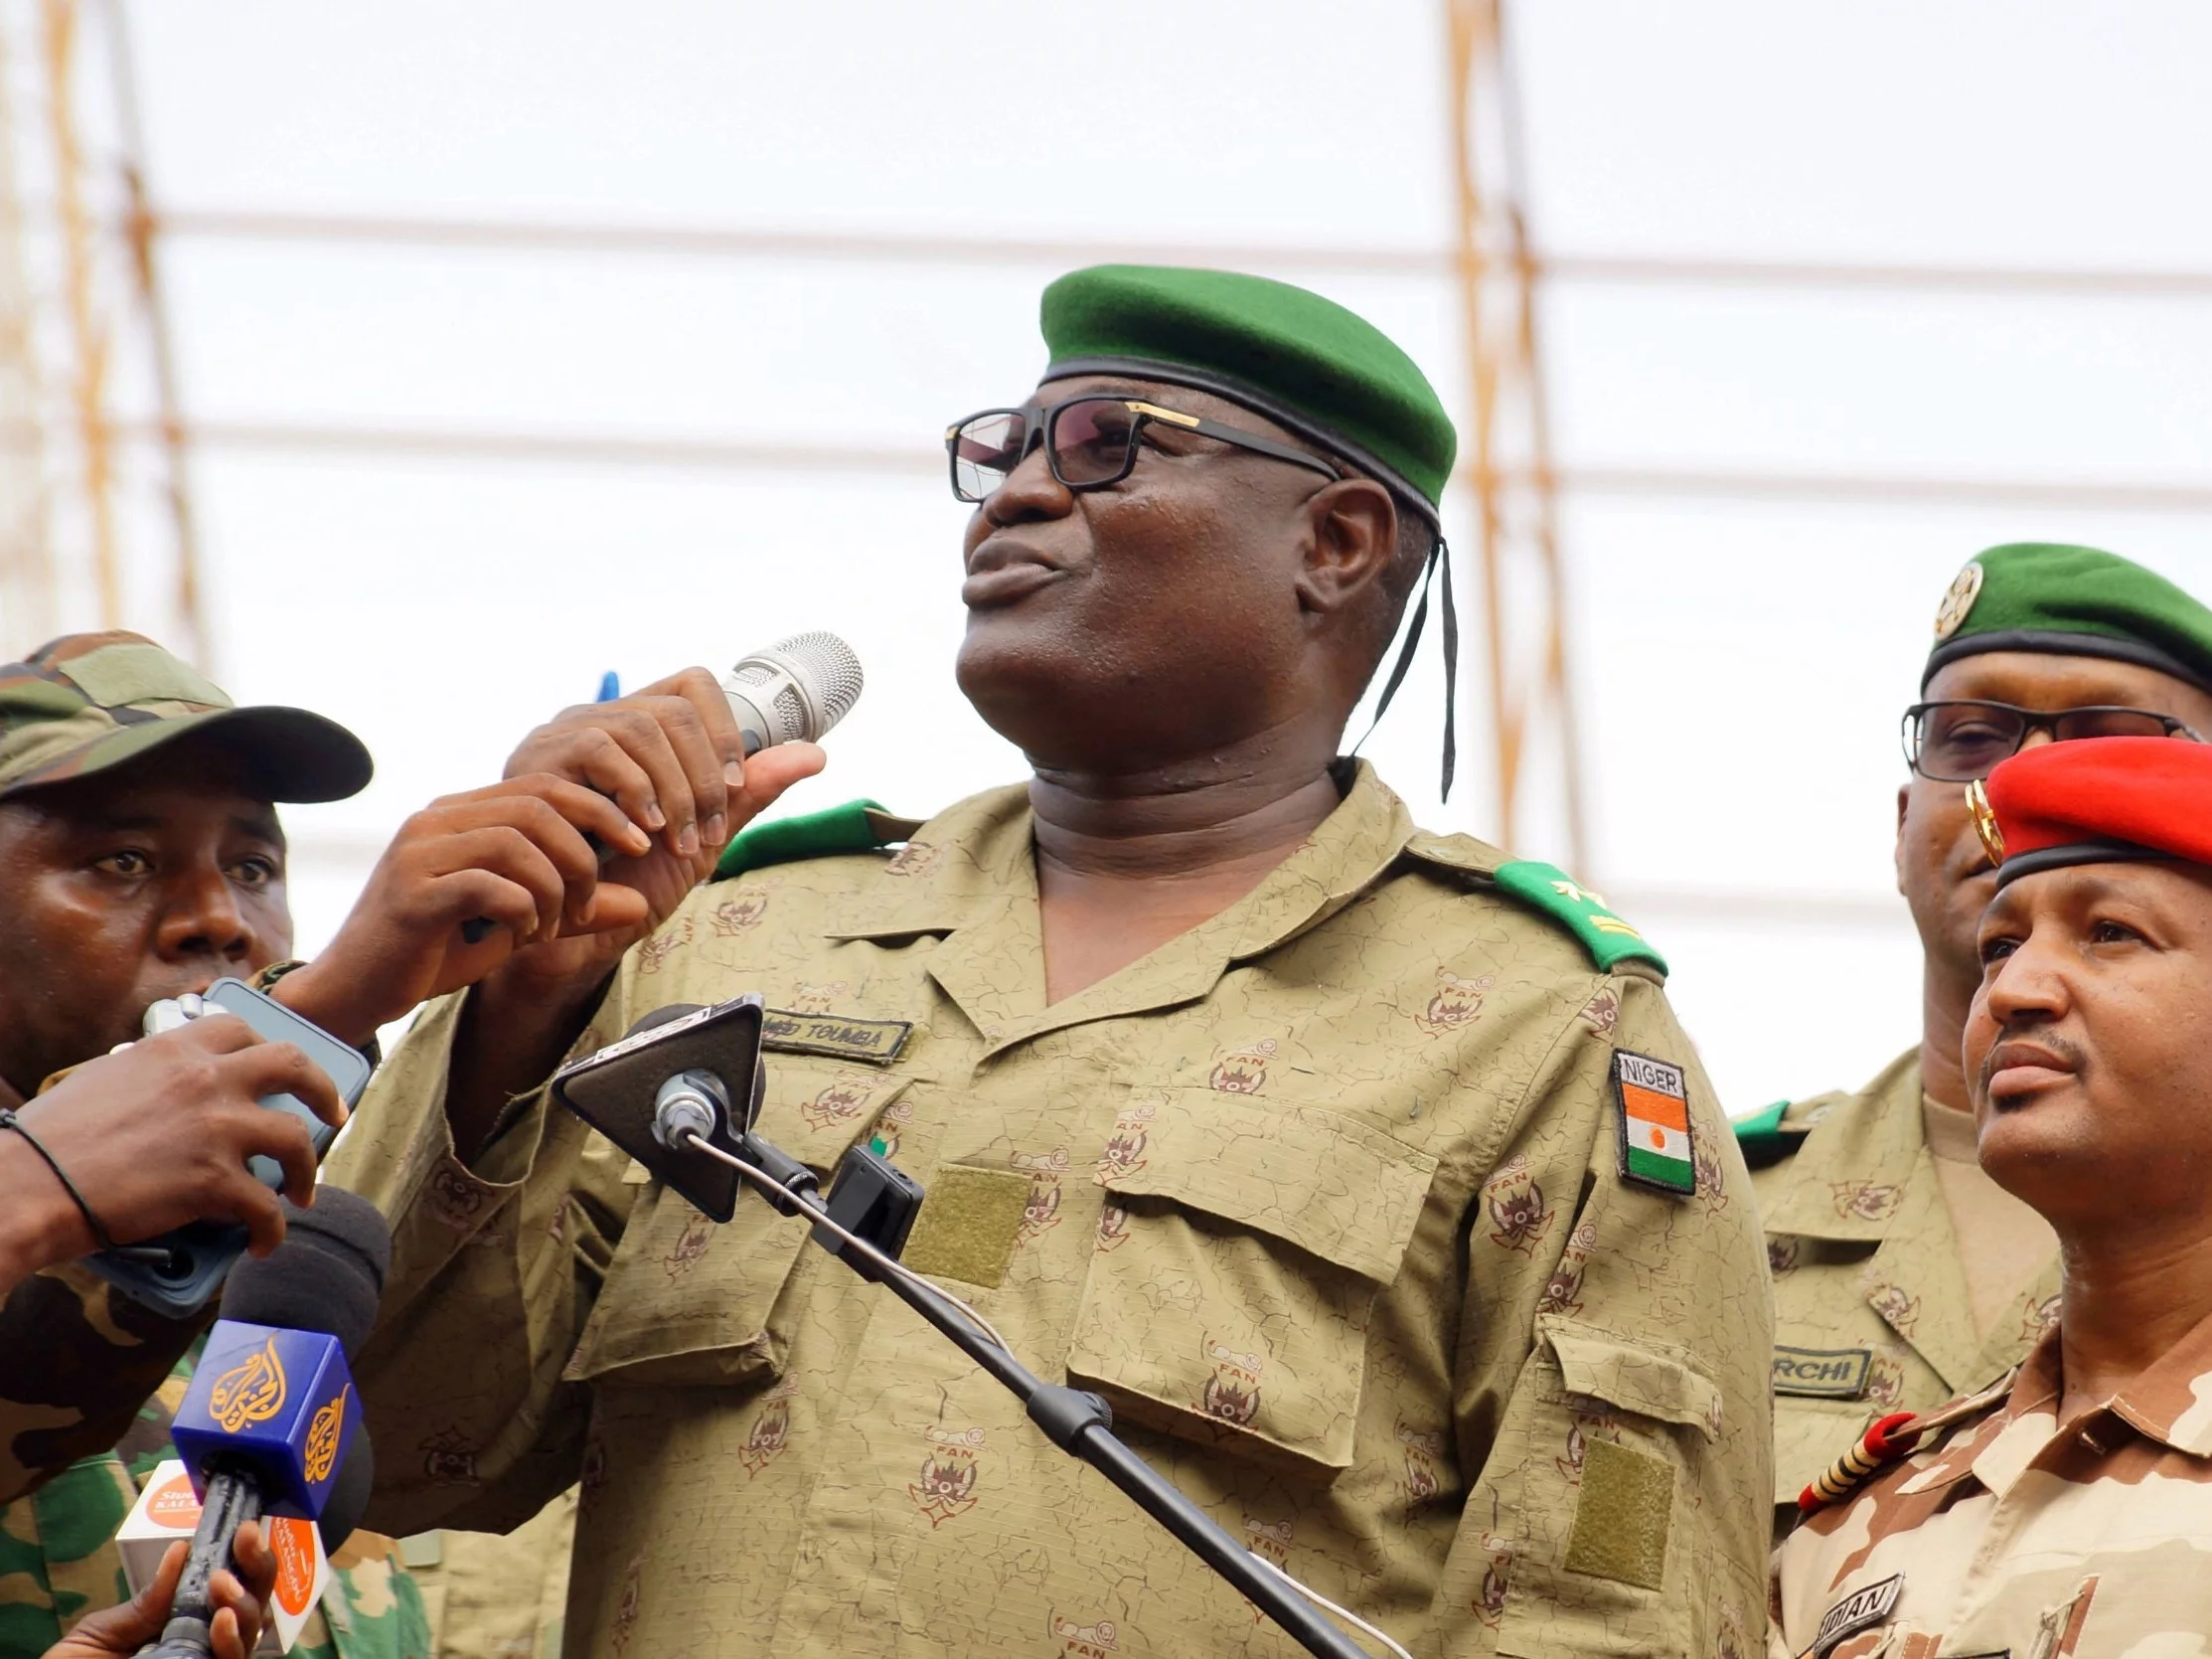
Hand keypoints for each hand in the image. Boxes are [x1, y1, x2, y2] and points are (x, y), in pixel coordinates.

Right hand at [7, 1019, 344, 1266]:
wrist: (28, 1186)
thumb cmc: (50, 1141)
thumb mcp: (104, 1080)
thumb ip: (148, 1075)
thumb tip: (162, 1085)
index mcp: (174, 1049)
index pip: (241, 1030)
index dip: (270, 1049)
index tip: (282, 1072)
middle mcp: (206, 1078)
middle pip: (294, 1065)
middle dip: (323, 1090)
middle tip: (333, 1115)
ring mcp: (216, 1127)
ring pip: (296, 1139)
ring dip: (308, 1169)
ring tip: (303, 1193)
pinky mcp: (214, 1181)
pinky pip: (268, 1207)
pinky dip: (273, 1230)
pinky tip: (264, 1243)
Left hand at [47, 1522, 274, 1658]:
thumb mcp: (101, 1634)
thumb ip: (144, 1603)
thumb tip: (183, 1549)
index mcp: (183, 1625)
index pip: (229, 1587)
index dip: (244, 1556)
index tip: (240, 1528)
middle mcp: (204, 1646)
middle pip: (252, 1606)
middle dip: (257, 1569)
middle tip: (243, 1541)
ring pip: (250, 1635)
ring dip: (244, 1604)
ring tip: (221, 1583)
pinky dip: (232, 1642)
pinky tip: (220, 1622)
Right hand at [272, 775, 657, 1046]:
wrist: (359, 990)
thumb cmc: (435, 951)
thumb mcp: (519, 924)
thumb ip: (575, 908)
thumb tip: (640, 901)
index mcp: (461, 812)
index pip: (544, 786)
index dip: (600, 810)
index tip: (637, 846)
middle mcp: (436, 819)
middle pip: (538, 807)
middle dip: (583, 855)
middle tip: (589, 903)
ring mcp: (419, 851)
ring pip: (518, 843)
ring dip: (553, 889)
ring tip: (551, 927)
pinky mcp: (412, 892)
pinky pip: (490, 885)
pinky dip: (522, 910)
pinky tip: (522, 935)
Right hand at [490, 669, 824, 989]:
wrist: (559, 942)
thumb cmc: (626, 885)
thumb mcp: (699, 838)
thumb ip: (745, 795)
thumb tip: (816, 754)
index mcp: (632, 730)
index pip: (691, 685)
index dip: (725, 729)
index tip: (736, 787)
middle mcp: (589, 724)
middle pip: (666, 712)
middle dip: (700, 776)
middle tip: (704, 833)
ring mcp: (551, 744)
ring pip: (628, 731)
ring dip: (666, 794)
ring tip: (672, 843)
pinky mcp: (529, 768)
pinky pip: (585, 763)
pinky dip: (623, 805)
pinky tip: (635, 842)